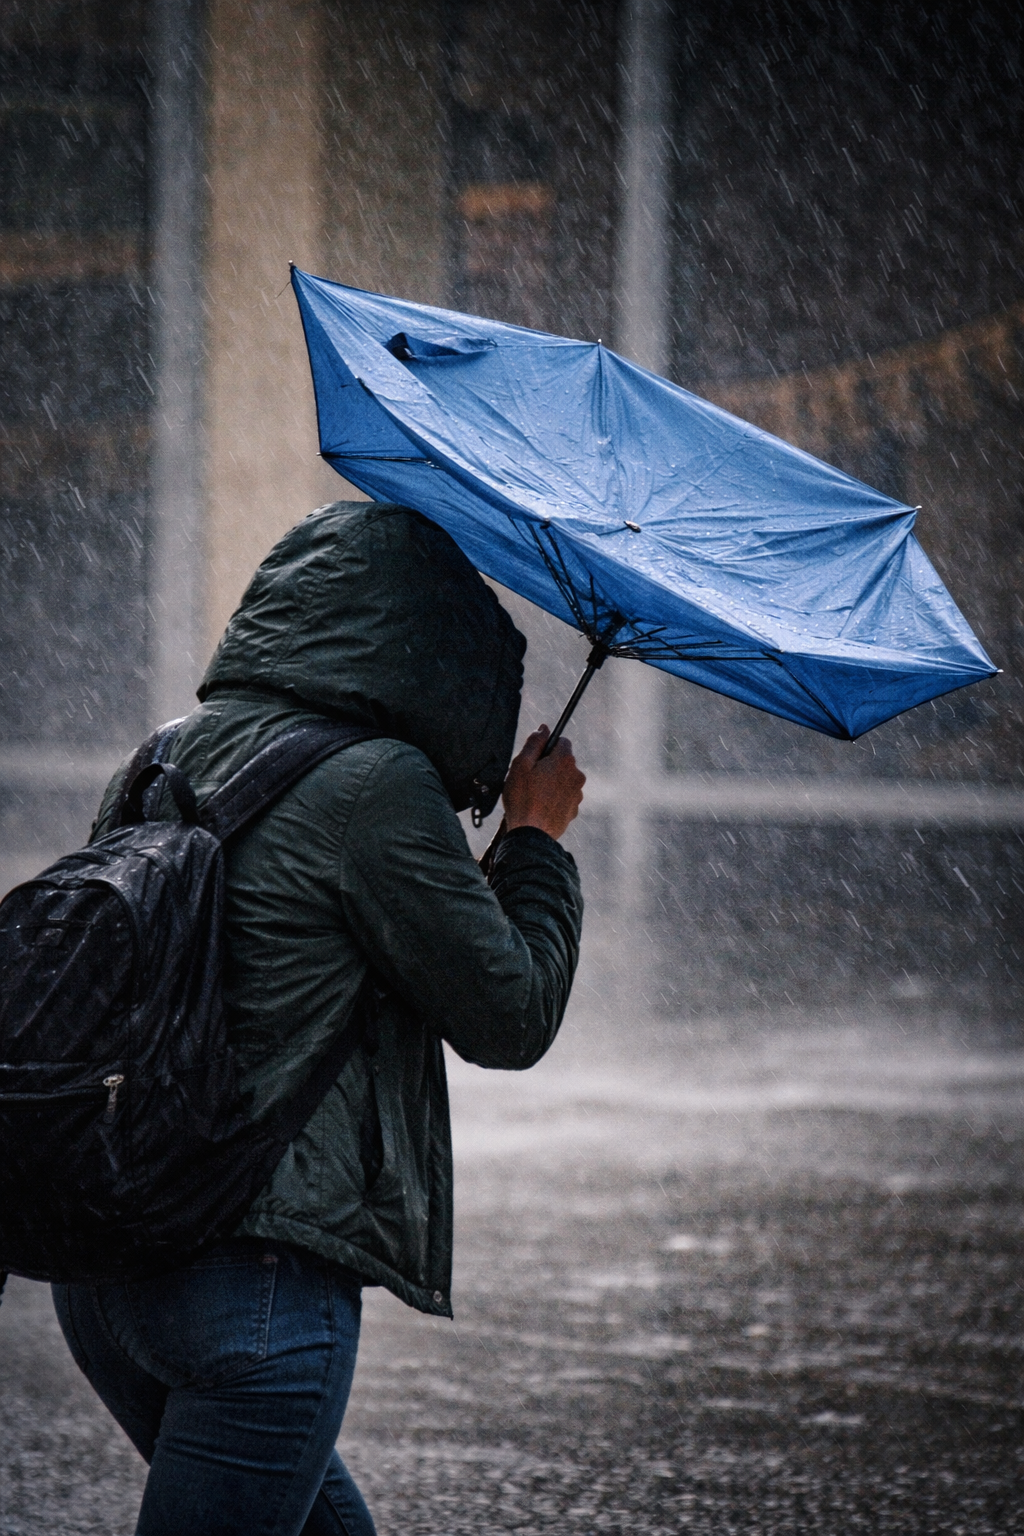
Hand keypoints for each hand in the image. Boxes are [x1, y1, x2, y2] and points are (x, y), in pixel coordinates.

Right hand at [502, 726, 584, 840]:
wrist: (531, 834)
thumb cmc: (522, 799)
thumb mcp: (521, 765)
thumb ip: (534, 743)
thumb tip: (544, 728)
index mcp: (564, 760)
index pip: (561, 741)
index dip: (546, 747)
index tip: (534, 759)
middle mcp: (577, 775)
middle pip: (563, 761)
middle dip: (549, 766)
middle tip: (530, 779)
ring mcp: (578, 793)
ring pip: (564, 780)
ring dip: (552, 783)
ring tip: (534, 796)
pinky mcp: (574, 809)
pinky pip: (565, 797)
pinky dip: (555, 798)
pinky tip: (541, 807)